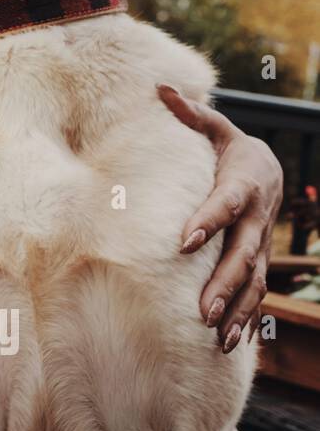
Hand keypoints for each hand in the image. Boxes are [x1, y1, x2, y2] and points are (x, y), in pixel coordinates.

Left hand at [158, 84, 283, 353]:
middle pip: (242, 255)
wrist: (270, 170)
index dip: (207, 222)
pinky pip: (256, 293)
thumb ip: (190, 113)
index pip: (224, 205)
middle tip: (202, 309)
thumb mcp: (216, 129)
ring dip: (237, 310)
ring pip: (253, 282)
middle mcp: (255, 218)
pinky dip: (246, 318)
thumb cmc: (231, 150)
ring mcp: (259, 244)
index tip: (183, 242)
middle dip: (224, 283)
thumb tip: (160, 87)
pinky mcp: (257, 261)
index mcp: (242, 184)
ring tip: (216, 335)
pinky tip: (229, 343)